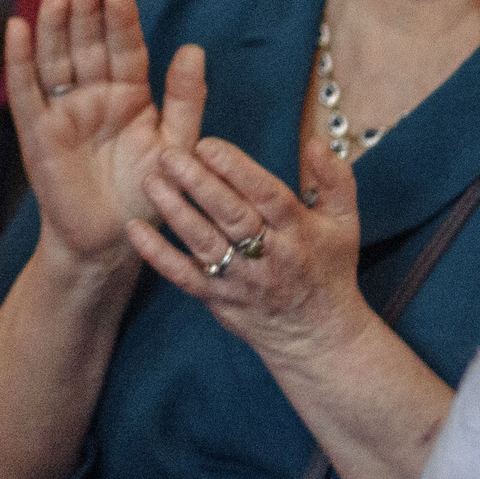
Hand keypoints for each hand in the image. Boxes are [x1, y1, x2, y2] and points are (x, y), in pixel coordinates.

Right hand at [6, 0, 203, 279]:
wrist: (111, 241)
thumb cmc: (150, 196)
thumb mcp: (178, 147)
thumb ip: (185, 100)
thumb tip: (192, 49)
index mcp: (131, 94)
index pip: (125, 48)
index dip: (120, 21)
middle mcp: (94, 95)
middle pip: (86, 44)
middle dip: (84, 12)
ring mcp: (63, 110)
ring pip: (56, 59)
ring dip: (53, 26)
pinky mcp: (36, 130)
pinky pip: (25, 90)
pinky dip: (19, 59)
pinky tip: (17, 27)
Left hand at [130, 136, 373, 369]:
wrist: (317, 336)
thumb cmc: (328, 268)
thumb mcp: (344, 223)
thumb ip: (336, 180)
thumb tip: (317, 142)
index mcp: (299, 231)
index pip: (267, 195)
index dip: (237, 170)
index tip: (208, 144)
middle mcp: (269, 256)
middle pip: (232, 216)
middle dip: (199, 184)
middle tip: (168, 154)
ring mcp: (240, 280)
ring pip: (205, 243)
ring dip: (175, 211)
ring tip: (150, 180)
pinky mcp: (217, 299)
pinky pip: (184, 276)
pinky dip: (158, 255)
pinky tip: (135, 229)